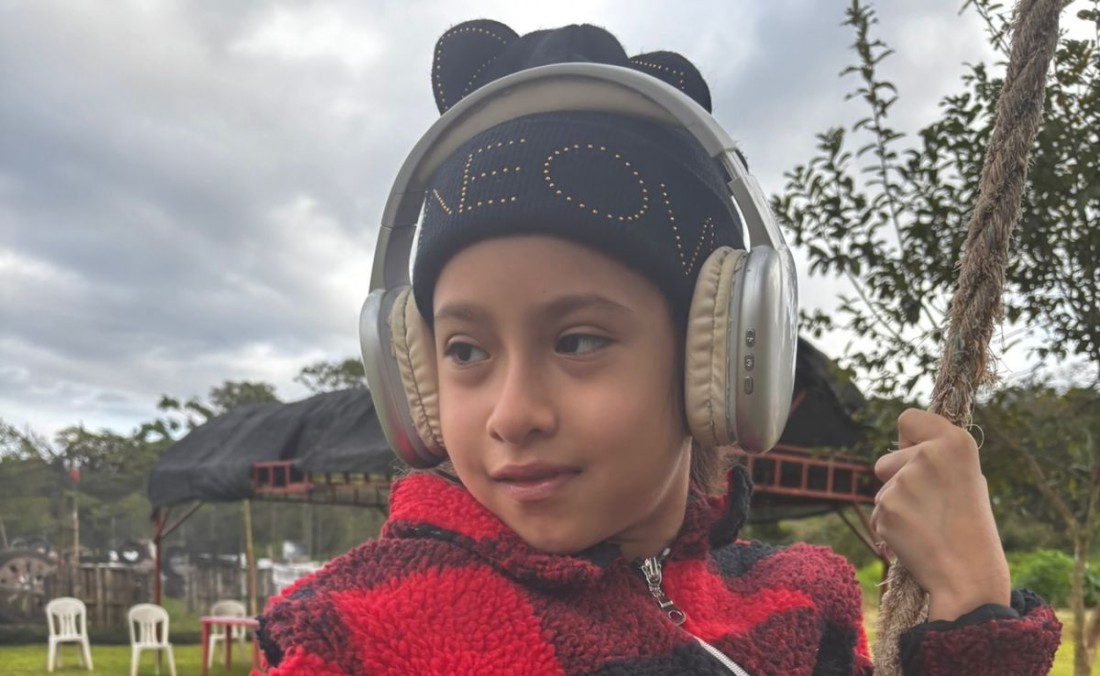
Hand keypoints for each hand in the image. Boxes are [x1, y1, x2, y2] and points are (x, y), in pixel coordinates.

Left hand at [873, 409, 1010, 620]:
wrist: (969, 576)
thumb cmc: (972, 528)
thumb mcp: (967, 479)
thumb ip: (937, 459)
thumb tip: (904, 449)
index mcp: (955, 442)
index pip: (908, 418)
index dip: (908, 439)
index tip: (917, 455)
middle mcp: (927, 455)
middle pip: (886, 460)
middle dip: (897, 480)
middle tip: (930, 506)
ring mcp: (903, 482)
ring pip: (882, 489)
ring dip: (896, 505)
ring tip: (927, 525)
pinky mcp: (885, 507)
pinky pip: (878, 513)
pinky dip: (890, 525)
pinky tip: (915, 538)